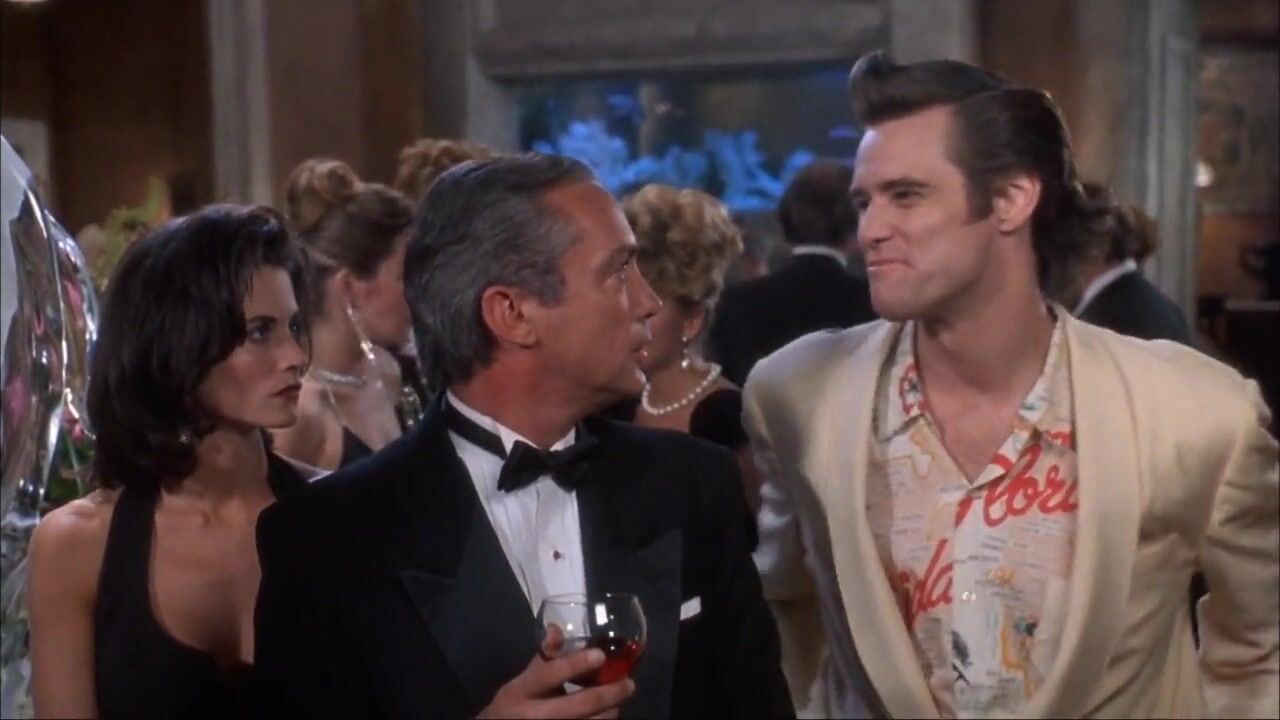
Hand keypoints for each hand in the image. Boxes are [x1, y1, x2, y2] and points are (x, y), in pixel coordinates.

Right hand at [477, 625, 635, 718]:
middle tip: (629, 684)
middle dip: (609, 693)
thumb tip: (557, 627)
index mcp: (521, 691)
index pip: (549, 674)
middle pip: (579, 704)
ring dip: (610, 712)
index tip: (600, 655)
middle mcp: (535, 715)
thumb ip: (543, 658)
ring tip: (619, 702)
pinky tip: (607, 716)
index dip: (575, 664)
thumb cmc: (513, 706)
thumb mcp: (521, 681)